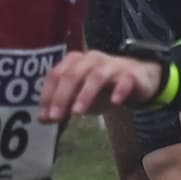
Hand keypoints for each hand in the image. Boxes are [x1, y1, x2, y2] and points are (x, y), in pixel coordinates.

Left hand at [37, 48, 173, 119]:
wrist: (138, 78)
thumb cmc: (103, 87)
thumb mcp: (80, 97)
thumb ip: (62, 106)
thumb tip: (42, 119)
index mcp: (74, 62)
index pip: (55, 75)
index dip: (48, 96)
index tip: (44, 116)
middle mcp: (91, 59)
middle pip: (72, 74)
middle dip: (62, 96)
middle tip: (56, 117)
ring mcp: (111, 65)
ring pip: (96, 76)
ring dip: (85, 94)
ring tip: (79, 112)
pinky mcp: (131, 73)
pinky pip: (125, 80)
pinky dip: (119, 90)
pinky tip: (115, 102)